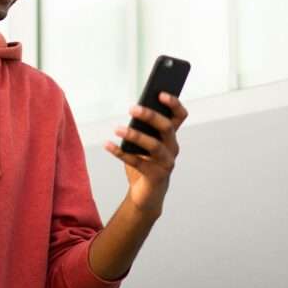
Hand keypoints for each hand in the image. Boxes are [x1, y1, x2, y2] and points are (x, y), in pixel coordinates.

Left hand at [104, 93, 187, 216]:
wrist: (147, 194)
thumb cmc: (145, 162)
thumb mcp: (145, 143)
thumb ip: (143, 128)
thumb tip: (134, 110)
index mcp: (171, 136)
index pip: (179, 116)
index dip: (174, 103)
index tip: (160, 93)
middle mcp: (172, 148)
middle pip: (166, 127)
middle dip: (150, 116)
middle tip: (132, 108)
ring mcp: (166, 163)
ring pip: (154, 145)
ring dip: (134, 135)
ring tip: (117, 129)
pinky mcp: (156, 176)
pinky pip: (137, 162)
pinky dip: (120, 153)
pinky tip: (107, 145)